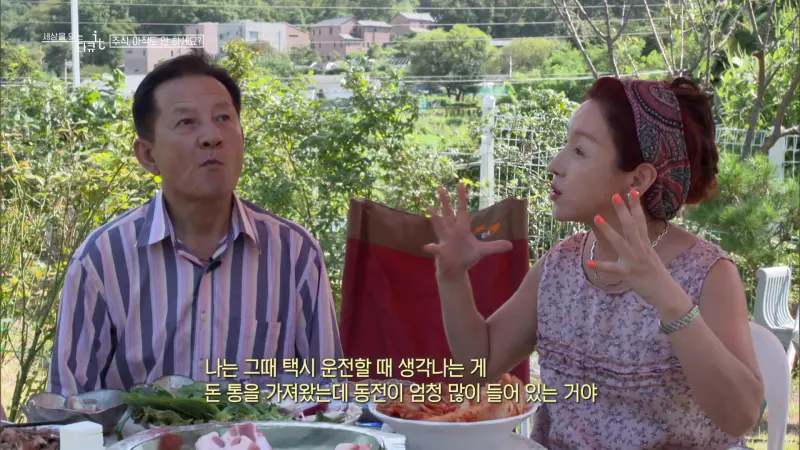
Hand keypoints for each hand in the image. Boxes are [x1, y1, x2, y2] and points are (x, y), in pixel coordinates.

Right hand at [423, 183, 512, 278]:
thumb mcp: (481, 251)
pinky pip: (435, 249)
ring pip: (439, 226)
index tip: (461, 184)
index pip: (463, 210)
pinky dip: (432, 248)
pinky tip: (427, 247)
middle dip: (445, 201)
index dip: (462, 197)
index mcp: (461, 229)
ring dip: (435, 218)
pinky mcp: (441, 252)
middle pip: (448, 213)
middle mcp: (451, 231)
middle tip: (441, 187)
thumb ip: (494, 246)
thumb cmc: (466, 257)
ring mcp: (445, 240)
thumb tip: (511, 244)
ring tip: (430, 207)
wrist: (455, 270)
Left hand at [588, 189, 675, 303]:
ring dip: (608, 229)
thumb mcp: (650, 256)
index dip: (636, 206)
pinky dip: (601, 267)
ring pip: (620, 242)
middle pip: (631, 226)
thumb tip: (635, 234)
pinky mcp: (628, 274)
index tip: (632, 191)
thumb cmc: (657, 275)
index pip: (640, 221)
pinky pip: (612, 270)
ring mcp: (634, 261)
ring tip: (597, 217)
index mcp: (645, 245)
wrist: (666, 293)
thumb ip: (641, 244)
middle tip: (614, 195)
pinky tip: (589, 263)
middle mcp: (641, 250)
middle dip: (623, 210)